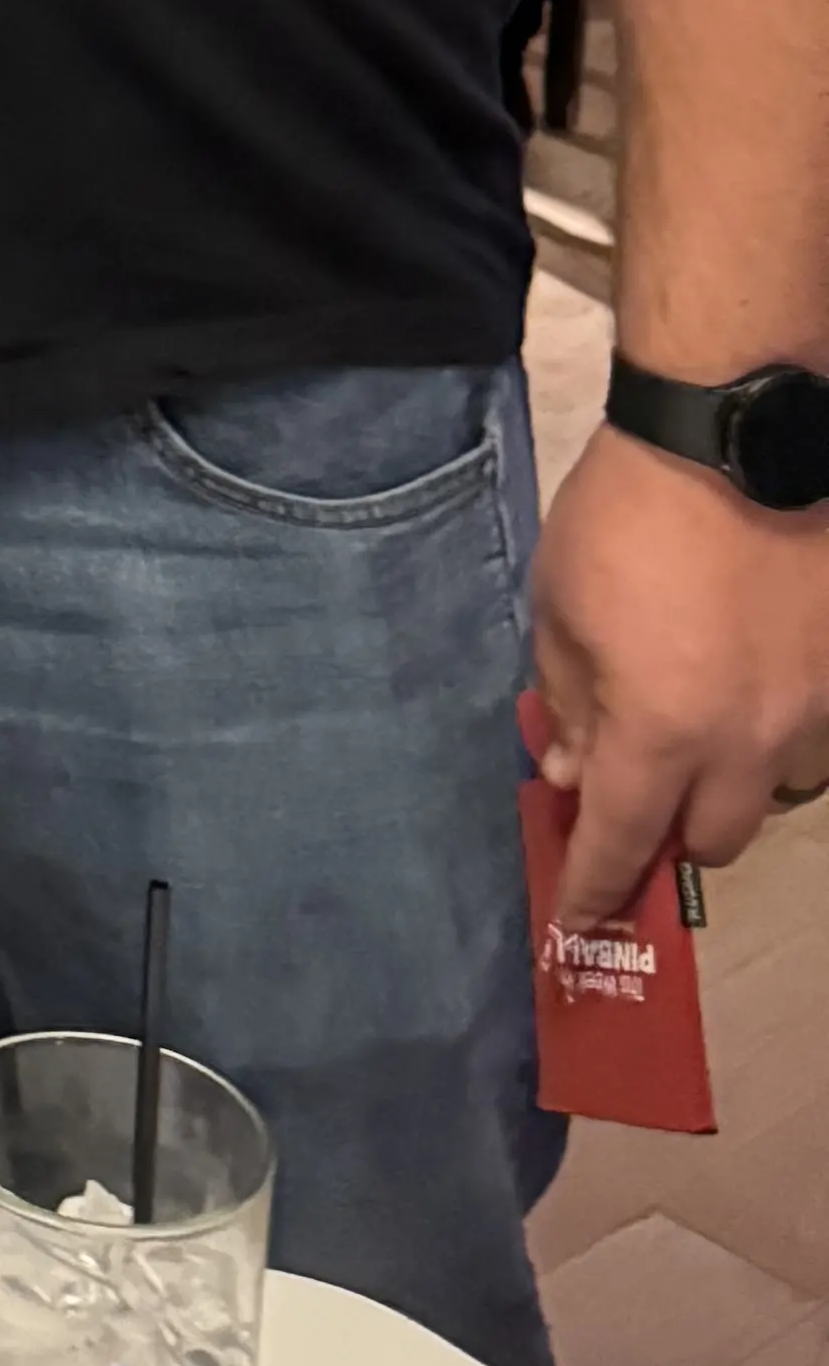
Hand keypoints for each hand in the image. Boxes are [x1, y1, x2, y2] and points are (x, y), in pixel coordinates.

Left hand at [529, 419, 828, 921]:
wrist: (737, 438)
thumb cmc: (629, 516)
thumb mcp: (561, 605)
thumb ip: (570, 701)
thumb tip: (576, 771)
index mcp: (662, 734)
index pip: (622, 842)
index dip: (595, 891)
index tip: (576, 927)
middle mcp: (748, 745)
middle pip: (712, 842)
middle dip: (668, 834)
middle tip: (637, 795)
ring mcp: (813, 715)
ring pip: (775, 796)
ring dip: (732, 784)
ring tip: (700, 728)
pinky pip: (814, 741)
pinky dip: (777, 736)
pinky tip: (751, 690)